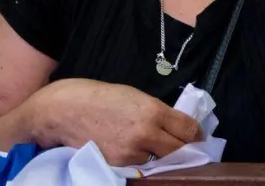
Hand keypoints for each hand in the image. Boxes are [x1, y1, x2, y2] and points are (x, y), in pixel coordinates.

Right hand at [38, 78, 201, 165]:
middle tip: (186, 148)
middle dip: (186, 149)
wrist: (65, 111)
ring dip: (162, 157)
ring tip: (156, 148)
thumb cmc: (100, 97)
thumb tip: (177, 125)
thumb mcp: (135, 96)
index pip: (189, 129)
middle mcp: (146, 133)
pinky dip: (144, 162)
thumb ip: (158, 112)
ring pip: (161, 161)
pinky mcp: (118, 165)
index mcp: (153, 111)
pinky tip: (138, 153)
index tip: (199, 137)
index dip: (198, 135)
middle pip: (180, 150)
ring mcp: (131, 152)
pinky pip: (141, 167)